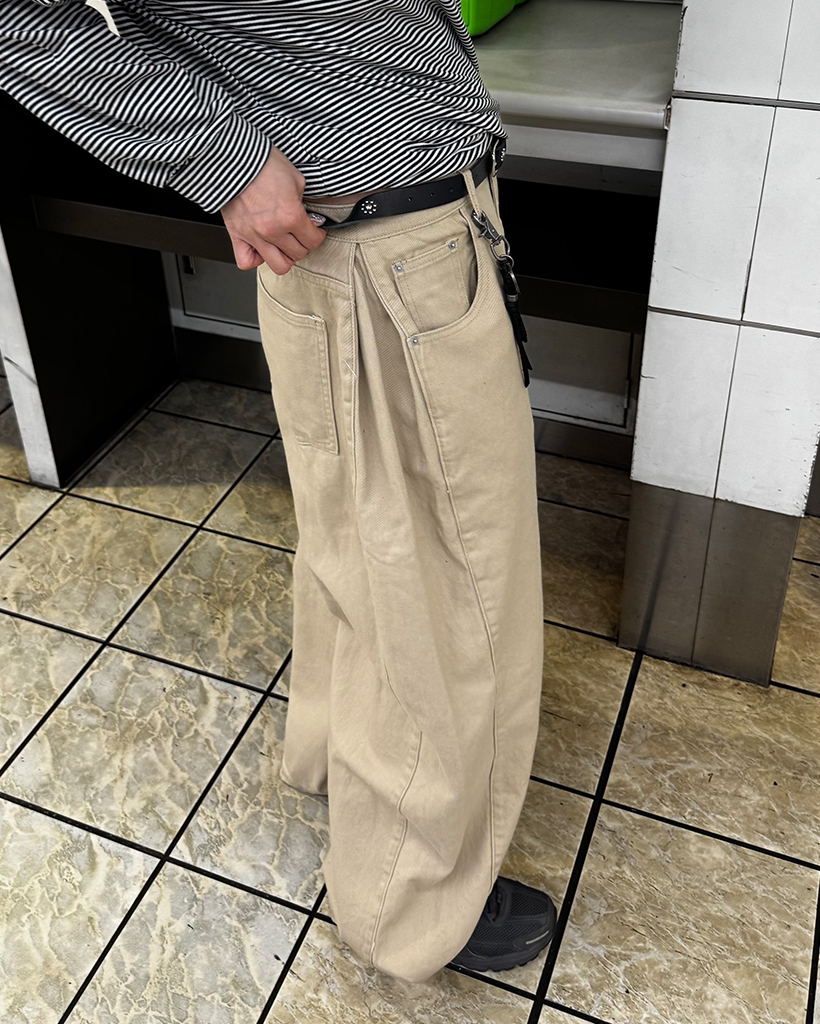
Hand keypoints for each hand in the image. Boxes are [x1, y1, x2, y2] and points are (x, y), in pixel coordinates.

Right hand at [220, 147, 324, 274]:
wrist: (232, 158)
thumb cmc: (261, 163)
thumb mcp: (295, 178)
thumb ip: (303, 202)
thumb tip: (309, 217)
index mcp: (290, 215)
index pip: (312, 240)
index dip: (317, 236)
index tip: (315, 231)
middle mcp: (272, 230)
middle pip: (297, 254)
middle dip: (303, 245)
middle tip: (300, 236)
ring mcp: (254, 235)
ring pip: (278, 265)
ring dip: (285, 256)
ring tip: (283, 245)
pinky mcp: (237, 235)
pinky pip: (247, 262)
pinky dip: (255, 259)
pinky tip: (260, 248)